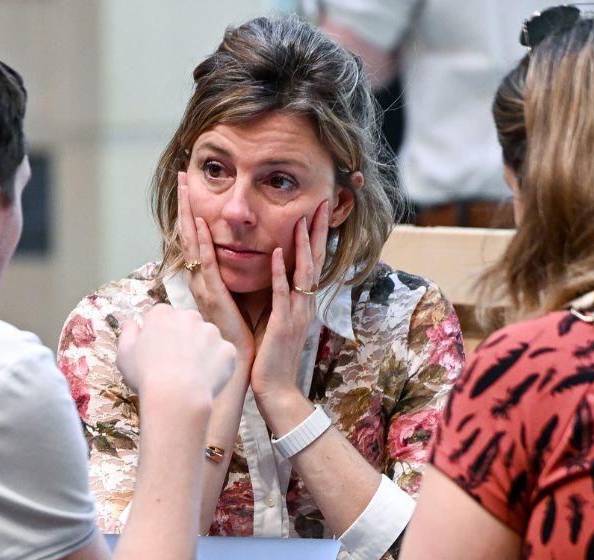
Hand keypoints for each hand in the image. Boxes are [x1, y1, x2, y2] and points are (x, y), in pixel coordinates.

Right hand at [117, 304, 237, 417]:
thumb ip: (128, 334)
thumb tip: (130, 323)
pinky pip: (222, 355)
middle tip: (174, 363)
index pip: (162, 317)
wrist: (177, 396)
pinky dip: (216, 365)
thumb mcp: (124, 354)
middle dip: (182, 338)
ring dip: (201, 350)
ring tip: (190, 374)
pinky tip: (205, 379)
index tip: (157, 352)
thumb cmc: (146, 375)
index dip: (159, 334)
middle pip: (187, 324)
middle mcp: (189, 316)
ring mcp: (212, 332)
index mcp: (163, 314)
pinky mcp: (228, 349)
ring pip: (206, 338)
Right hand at [177, 174, 253, 401]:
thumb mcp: (241, 294)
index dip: (192, 210)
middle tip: (181, 175)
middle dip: (185, 203)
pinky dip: (202, 242)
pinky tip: (199, 222)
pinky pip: (206, 263)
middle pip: (187, 233)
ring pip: (191, 242)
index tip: (191, 185)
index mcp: (207, 278)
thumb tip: (248, 250)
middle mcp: (200, 279)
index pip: (196, 237)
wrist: (246, 361)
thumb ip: (238, 272)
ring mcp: (203, 286)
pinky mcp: (214, 296)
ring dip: (188, 213)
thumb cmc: (246, 331)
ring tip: (185, 187)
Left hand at [250, 200, 330, 398]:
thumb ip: (282, 299)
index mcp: (303, 302)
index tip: (316, 210)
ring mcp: (297, 314)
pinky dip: (280, 272)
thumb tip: (278, 277)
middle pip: (316, 260)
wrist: (276, 388)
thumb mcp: (280, 321)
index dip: (315, 236)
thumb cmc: (272, 356)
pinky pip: (282, 294)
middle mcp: (305, 304)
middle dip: (317, 231)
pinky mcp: (283, 324)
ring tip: (302, 218)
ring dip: (302, 244)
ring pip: (303, 273)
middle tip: (321, 203)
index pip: (312, 262)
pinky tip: (276, 254)